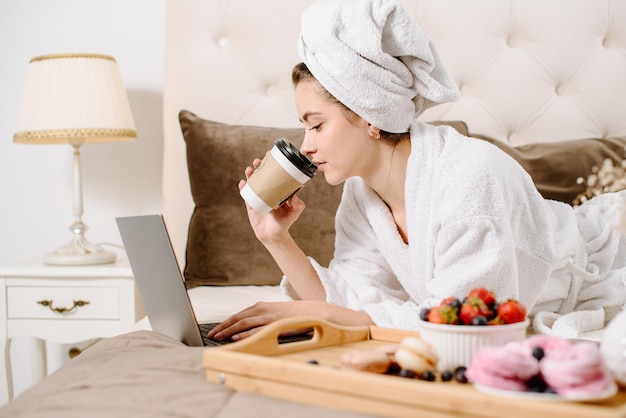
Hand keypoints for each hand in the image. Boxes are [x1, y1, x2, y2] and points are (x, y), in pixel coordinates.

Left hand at [206, 301, 373, 341]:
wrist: (316, 311)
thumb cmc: (295, 315)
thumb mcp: (275, 315)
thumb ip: (261, 320)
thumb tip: (247, 330)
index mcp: (262, 306)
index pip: (238, 315)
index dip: (225, 323)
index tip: (214, 330)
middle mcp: (263, 309)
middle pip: (237, 318)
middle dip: (222, 327)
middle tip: (210, 335)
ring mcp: (269, 316)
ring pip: (243, 323)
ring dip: (228, 331)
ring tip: (218, 337)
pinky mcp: (276, 324)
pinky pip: (257, 329)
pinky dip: (244, 333)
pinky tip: (235, 338)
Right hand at [239, 158, 305, 243]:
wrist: (273, 236)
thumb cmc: (284, 223)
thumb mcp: (294, 213)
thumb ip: (297, 205)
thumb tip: (294, 196)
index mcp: (277, 190)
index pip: (274, 174)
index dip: (271, 165)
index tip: (269, 156)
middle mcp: (267, 192)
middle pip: (261, 175)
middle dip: (258, 166)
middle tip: (257, 161)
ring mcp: (258, 197)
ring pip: (252, 182)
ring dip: (250, 175)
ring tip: (249, 170)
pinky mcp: (251, 204)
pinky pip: (245, 194)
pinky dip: (243, 188)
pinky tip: (242, 183)